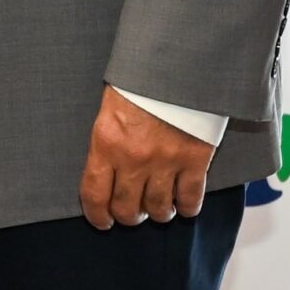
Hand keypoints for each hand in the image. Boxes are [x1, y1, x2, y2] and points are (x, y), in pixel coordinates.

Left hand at [79, 87, 213, 228]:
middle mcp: (133, 159)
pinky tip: (184, 208)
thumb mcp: (108, 110)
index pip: (94, 193)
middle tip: (131, 214)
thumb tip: (103, 170)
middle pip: (127, 207)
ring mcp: (166, 162)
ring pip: (158, 208)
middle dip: (128, 216)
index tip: (101, 221)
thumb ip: (107, 142)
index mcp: (106, 144)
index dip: (97, 214)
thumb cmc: (137, 84)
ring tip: (158, 210)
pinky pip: (190, 198)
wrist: (175, 68)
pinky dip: (187, 208)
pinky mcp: (195, 160)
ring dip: (157, 214)